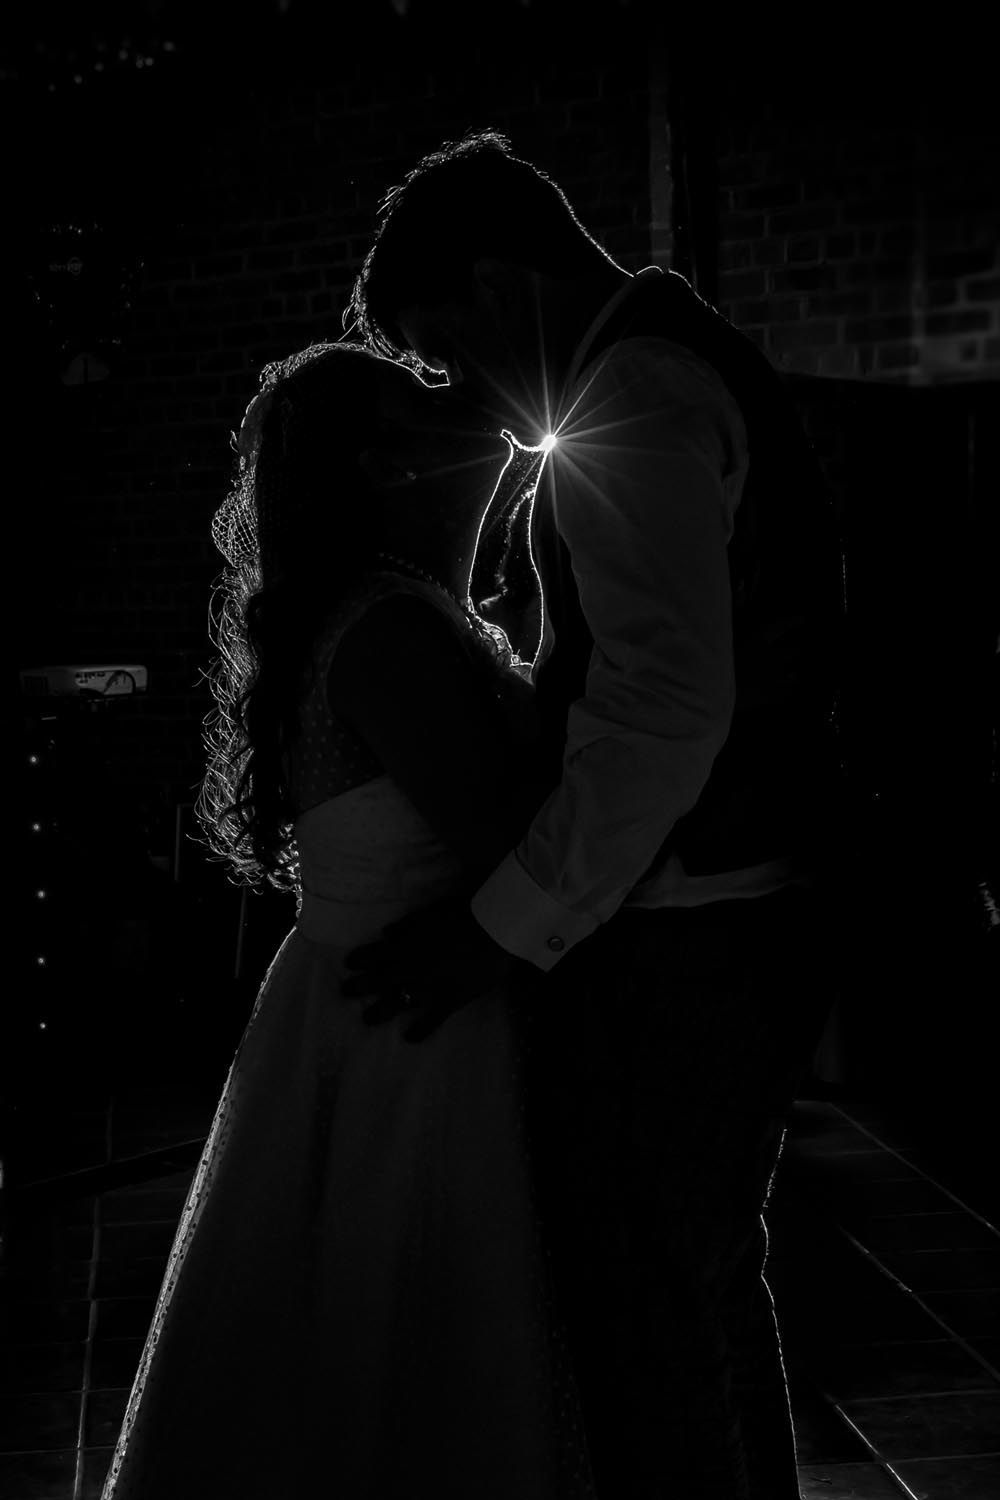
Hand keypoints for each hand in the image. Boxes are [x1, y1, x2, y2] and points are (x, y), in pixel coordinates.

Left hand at [341, 897, 523, 1043]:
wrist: (492, 932)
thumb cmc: (462, 916)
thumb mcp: (429, 913)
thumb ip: (406, 925)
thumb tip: (386, 934)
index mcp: (405, 945)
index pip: (374, 954)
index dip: (359, 959)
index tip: (348, 964)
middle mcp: (410, 969)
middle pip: (378, 981)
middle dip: (359, 988)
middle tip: (346, 992)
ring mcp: (428, 988)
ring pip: (396, 1003)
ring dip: (379, 1012)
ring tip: (367, 1020)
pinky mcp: (448, 1001)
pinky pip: (430, 1020)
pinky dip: (419, 1031)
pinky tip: (409, 1038)